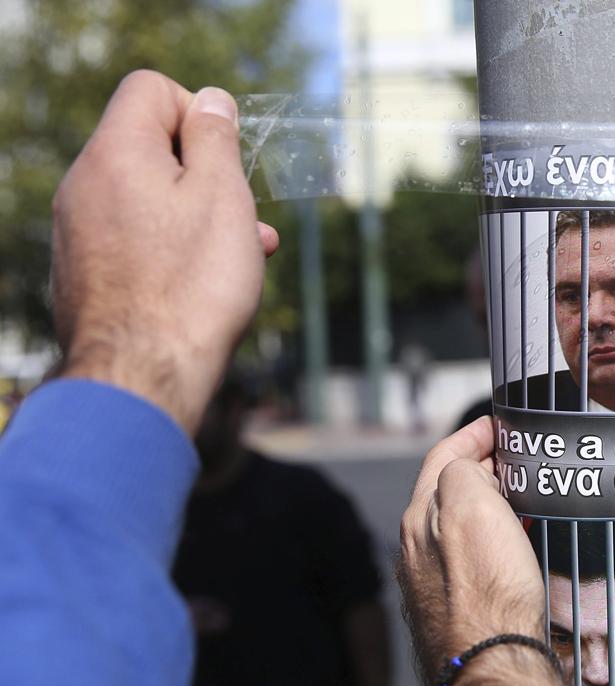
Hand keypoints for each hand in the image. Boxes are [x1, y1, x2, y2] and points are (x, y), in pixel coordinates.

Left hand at [52, 70, 280, 433]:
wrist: (142, 374)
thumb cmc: (193, 284)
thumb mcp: (223, 197)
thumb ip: (215, 138)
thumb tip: (210, 101)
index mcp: (116, 152)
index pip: (151, 88)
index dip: (198, 112)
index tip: (227, 159)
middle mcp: (84, 183)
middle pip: (149, 146)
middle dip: (204, 173)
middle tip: (243, 215)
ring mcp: (76, 230)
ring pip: (144, 198)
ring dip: (195, 215)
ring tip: (241, 256)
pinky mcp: (81, 272)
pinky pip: (131, 238)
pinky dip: (168, 248)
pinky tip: (201, 285)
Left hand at [397, 416, 572, 685]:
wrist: (493, 670)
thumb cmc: (485, 589)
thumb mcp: (470, 505)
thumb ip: (461, 471)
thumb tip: (470, 468)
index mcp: (418, 519)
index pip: (442, 458)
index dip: (472, 435)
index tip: (499, 425)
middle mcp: (416, 553)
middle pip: (448, 494)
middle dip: (482, 471)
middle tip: (520, 460)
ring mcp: (434, 587)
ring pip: (459, 531)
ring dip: (489, 509)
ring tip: (525, 501)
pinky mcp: (457, 615)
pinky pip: (472, 565)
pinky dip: (493, 544)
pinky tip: (515, 553)